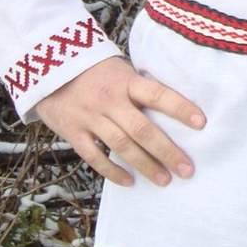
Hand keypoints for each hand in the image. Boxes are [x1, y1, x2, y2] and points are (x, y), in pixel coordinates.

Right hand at [33, 55, 206, 187]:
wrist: (45, 63)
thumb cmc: (93, 69)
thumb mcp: (119, 68)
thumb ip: (139, 87)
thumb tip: (172, 105)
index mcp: (126, 80)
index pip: (158, 94)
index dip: (180, 108)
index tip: (201, 123)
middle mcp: (110, 99)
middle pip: (143, 129)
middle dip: (167, 151)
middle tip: (187, 170)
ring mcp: (90, 116)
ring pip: (122, 146)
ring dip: (146, 165)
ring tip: (165, 180)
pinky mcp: (73, 131)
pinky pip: (95, 156)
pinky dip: (112, 172)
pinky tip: (129, 182)